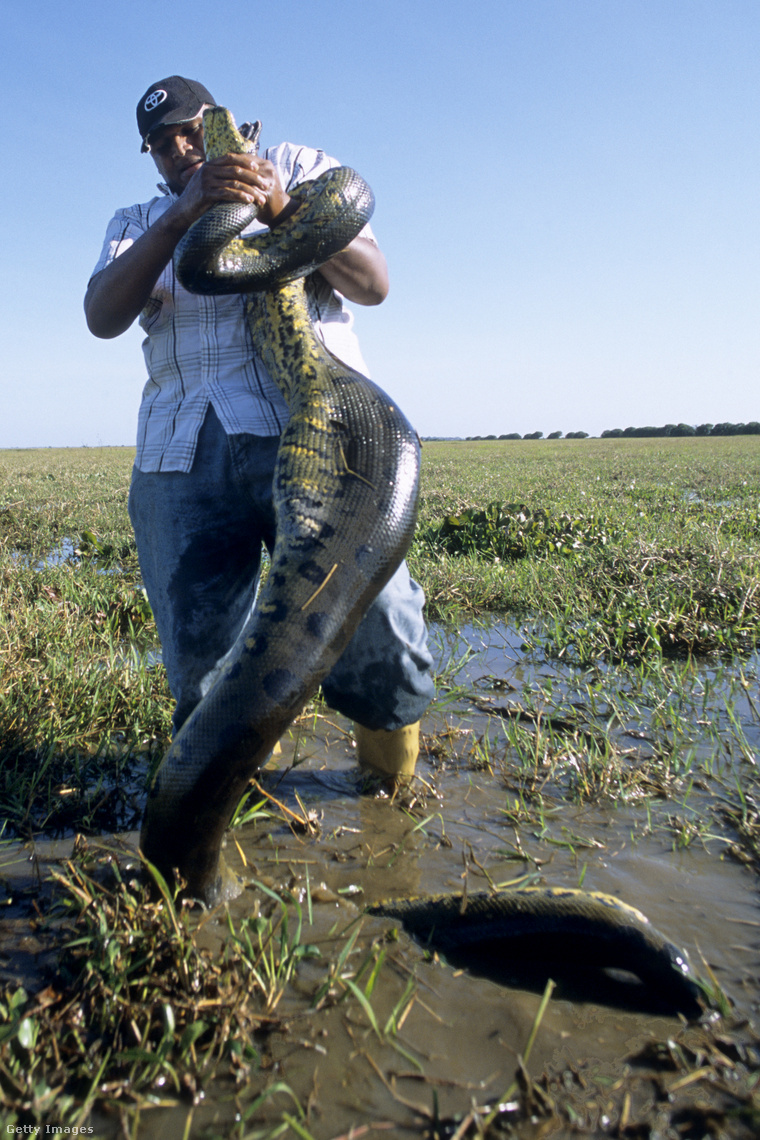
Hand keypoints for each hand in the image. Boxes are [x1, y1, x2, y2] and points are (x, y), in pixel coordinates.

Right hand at [176, 153, 290, 226]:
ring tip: (262, 197)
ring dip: (251, 190)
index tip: (258, 168)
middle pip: (235, 169)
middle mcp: (207, 170)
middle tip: (266, 184)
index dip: (245, 161)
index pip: (230, 157)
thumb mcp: (208, 184)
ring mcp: (206, 181)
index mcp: (209, 165)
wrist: (182, 212)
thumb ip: (220, 177)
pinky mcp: (206, 193)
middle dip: (253, 177)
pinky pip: (227, 193)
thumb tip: (238, 175)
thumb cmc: (199, 200)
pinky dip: (240, 196)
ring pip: (234, 182)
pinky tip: (250, 201)